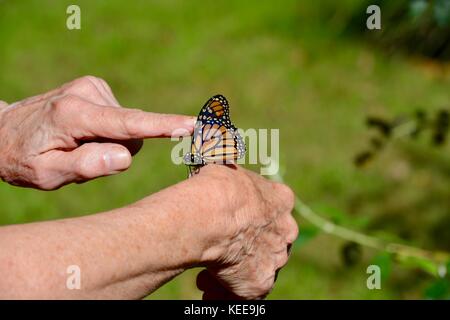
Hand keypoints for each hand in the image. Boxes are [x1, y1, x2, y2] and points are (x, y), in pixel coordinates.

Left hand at [0, 76, 194, 189]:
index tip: (192, 124)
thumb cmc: (22, 159)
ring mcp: (91, 86)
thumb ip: (86, 166)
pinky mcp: (94, 87)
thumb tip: (127, 157)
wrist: (3, 132)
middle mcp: (86, 93)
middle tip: (79, 157)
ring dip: (110, 142)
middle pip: (131, 132)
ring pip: (128, 127)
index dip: (163, 126)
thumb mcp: (46, 174)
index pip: (128, 123)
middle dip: (116, 151)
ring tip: (77, 145)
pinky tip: (82, 133)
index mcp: (74, 115)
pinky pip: (121, 118)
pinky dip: (108, 131)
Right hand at [193, 165, 297, 299]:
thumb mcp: (227, 169)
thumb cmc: (215, 186)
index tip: (232, 223)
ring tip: (205, 273)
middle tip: (220, 250)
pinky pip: (245, 291)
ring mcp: (275, 258)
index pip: (271, 211)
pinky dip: (226, 290)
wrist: (212, 212)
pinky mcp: (261, 282)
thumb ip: (231, 176)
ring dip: (234, 271)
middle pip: (267, 242)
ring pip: (256, 267)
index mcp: (281, 199)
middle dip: (244, 247)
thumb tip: (219, 159)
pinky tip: (206, 285)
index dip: (250, 218)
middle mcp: (285, 230)